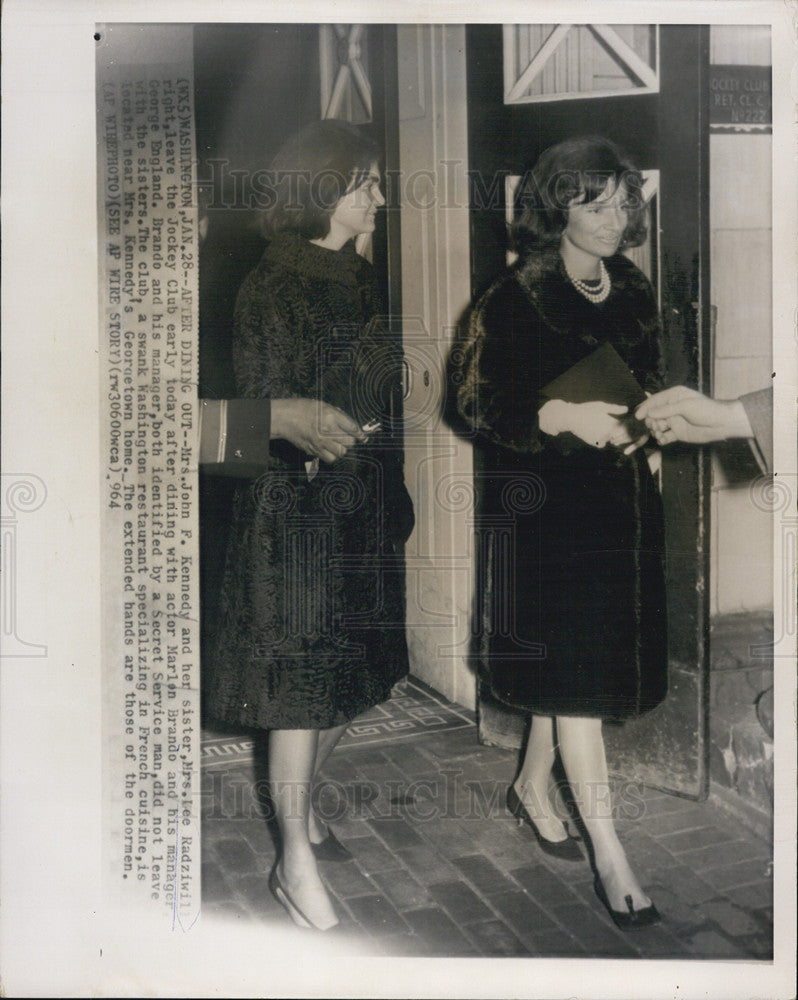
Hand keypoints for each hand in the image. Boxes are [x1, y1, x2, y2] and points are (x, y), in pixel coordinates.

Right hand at [271, 398, 365, 463]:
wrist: (284, 418)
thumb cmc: (302, 408)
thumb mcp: (323, 405)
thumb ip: (338, 415)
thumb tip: (351, 426)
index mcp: (330, 416)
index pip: (353, 428)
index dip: (361, 434)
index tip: (363, 437)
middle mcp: (326, 430)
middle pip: (349, 443)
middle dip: (350, 441)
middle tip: (346, 438)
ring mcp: (320, 442)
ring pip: (341, 453)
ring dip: (341, 449)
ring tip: (336, 443)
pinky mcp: (314, 450)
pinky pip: (330, 458)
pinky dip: (332, 456)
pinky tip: (328, 449)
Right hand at [540, 399, 632, 448]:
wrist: (571, 418)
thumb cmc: (587, 409)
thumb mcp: (602, 406)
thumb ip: (615, 409)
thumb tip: (626, 409)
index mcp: (612, 423)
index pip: (624, 427)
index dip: (624, 425)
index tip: (622, 422)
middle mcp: (608, 433)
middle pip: (618, 435)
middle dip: (618, 432)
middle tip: (613, 428)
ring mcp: (601, 439)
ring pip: (610, 440)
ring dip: (610, 437)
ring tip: (603, 429)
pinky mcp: (594, 443)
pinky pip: (602, 443)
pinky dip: (601, 440)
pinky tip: (597, 434)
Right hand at [635, 386, 752, 444]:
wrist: (721, 424)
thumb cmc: (706, 410)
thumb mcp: (685, 406)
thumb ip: (666, 410)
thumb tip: (649, 413)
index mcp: (674, 396)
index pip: (655, 401)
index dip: (645, 408)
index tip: (638, 417)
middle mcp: (672, 408)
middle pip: (653, 415)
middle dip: (651, 422)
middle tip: (656, 427)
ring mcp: (674, 421)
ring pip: (657, 426)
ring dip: (656, 431)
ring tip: (660, 435)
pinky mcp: (677, 433)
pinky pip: (664, 436)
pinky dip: (661, 439)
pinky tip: (663, 440)